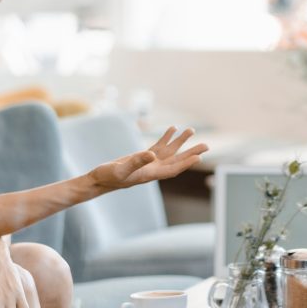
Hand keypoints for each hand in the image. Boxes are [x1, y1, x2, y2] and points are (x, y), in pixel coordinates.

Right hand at [88, 126, 208, 192]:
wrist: (99, 179)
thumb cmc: (108, 176)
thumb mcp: (121, 168)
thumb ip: (136, 161)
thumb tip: (151, 154)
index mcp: (150, 174)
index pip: (173, 169)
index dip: (186, 163)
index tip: (199, 157)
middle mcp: (153, 169)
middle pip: (177, 160)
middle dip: (192, 153)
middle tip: (207, 146)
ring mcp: (149, 163)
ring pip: (169, 151)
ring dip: (181, 142)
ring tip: (191, 130)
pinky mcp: (143, 157)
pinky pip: (159, 146)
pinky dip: (166, 137)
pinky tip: (173, 128)